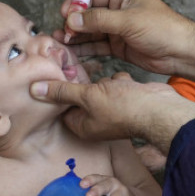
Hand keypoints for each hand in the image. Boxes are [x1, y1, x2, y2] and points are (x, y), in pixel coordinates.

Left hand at [30, 72, 194, 152]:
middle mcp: (96, 121)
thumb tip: (34, 89)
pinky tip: (124, 83)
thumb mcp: (88, 96)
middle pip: (79, 95)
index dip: (58, 89)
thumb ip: (62, 91)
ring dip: (103, 81)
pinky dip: (120, 81)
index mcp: (82, 126)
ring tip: (108, 81)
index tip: (56, 71)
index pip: (61, 106)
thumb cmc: (124, 108)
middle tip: (79, 69)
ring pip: (99, 88)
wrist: (160, 109)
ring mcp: (112, 110)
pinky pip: (116, 85)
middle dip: (82, 82)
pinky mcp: (126, 100)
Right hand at [56, 0, 194, 86]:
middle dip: (73, 22)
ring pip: (90, 30)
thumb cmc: (162, 29)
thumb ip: (99, 20)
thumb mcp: (128, 21)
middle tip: (62, 34)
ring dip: (76, 36)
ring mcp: (118, 28)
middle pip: (87, 13)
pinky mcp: (119, 45)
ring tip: (61, 43)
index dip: (75, 4)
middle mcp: (118, 9)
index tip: (64, 15)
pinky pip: (97, 45)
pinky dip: (86, 48)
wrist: (181, 52)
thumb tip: (72, 18)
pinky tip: (74, 52)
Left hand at [80, 173, 133, 195]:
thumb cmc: (107, 195)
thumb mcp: (100, 190)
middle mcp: (113, 184)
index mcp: (103, 179)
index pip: (95, 178)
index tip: (81, 185)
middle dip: (97, 190)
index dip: (89, 180)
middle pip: (105, 185)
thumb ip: (88, 193)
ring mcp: (122, 193)